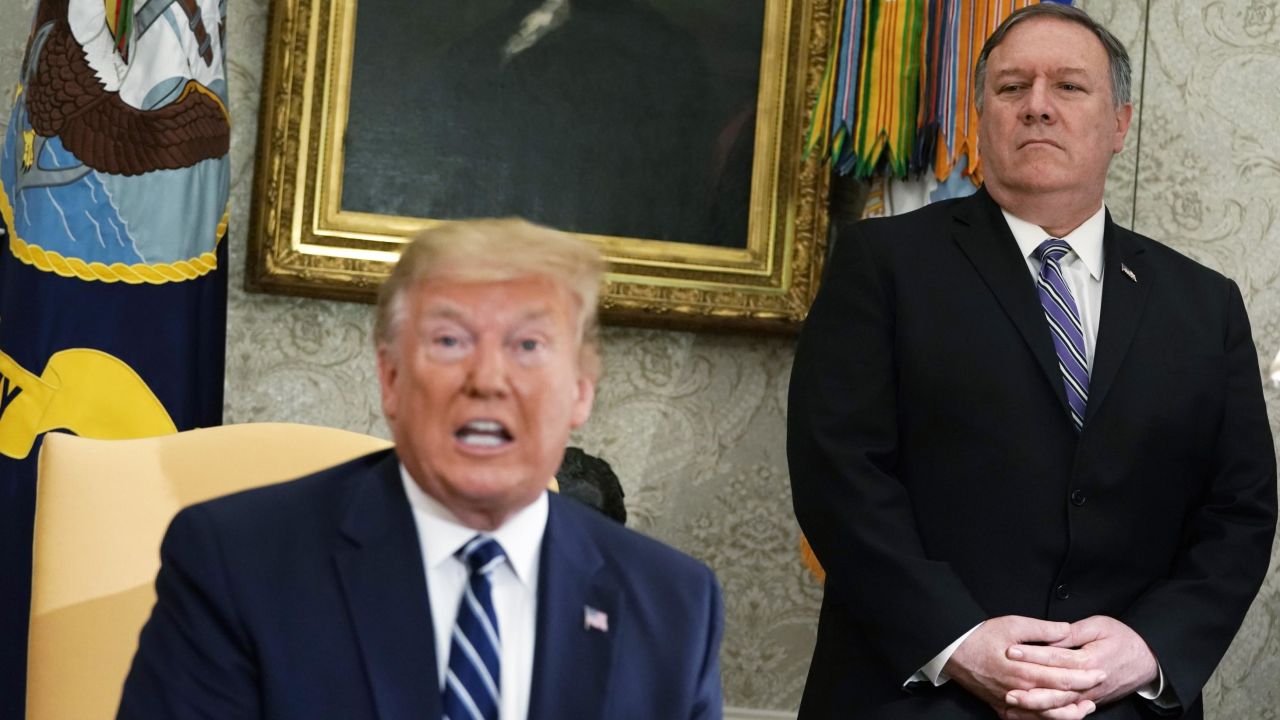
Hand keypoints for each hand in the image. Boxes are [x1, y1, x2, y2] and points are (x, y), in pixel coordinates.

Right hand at [944, 616, 1105, 718]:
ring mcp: (1011, 703)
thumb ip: (1042, 630)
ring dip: (1069, 713)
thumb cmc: (980, 637)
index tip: (1099, 670)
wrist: (952, 653)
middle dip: (1082, 691)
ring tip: (1086, 707)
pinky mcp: (1003, 709)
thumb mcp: (1011, 625)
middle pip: (1058, 697)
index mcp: (1023, 670)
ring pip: (1046, 715)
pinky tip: (1059, 715)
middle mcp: (1019, 691)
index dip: (1083, 675)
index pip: (1061, 676)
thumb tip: (1066, 630)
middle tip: (1100, 684)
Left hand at [1005, 615, 1158, 710]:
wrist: (1148, 661)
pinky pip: (1067, 712)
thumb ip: (1073, 632)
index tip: (1010, 651)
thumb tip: (1050, 634)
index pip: (1055, 658)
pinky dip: (1049, 715)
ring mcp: (1089, 696)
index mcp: (1089, 660)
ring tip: (1014, 703)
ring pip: (1060, 705)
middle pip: (1055, 689)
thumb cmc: (1124, 640)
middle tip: (1006, 687)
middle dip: (1030, 689)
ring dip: (1036, 706)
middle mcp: (1088, 683)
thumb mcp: (1099, 626)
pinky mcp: (1089, 701)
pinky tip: (1031, 714)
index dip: (1031, 654)